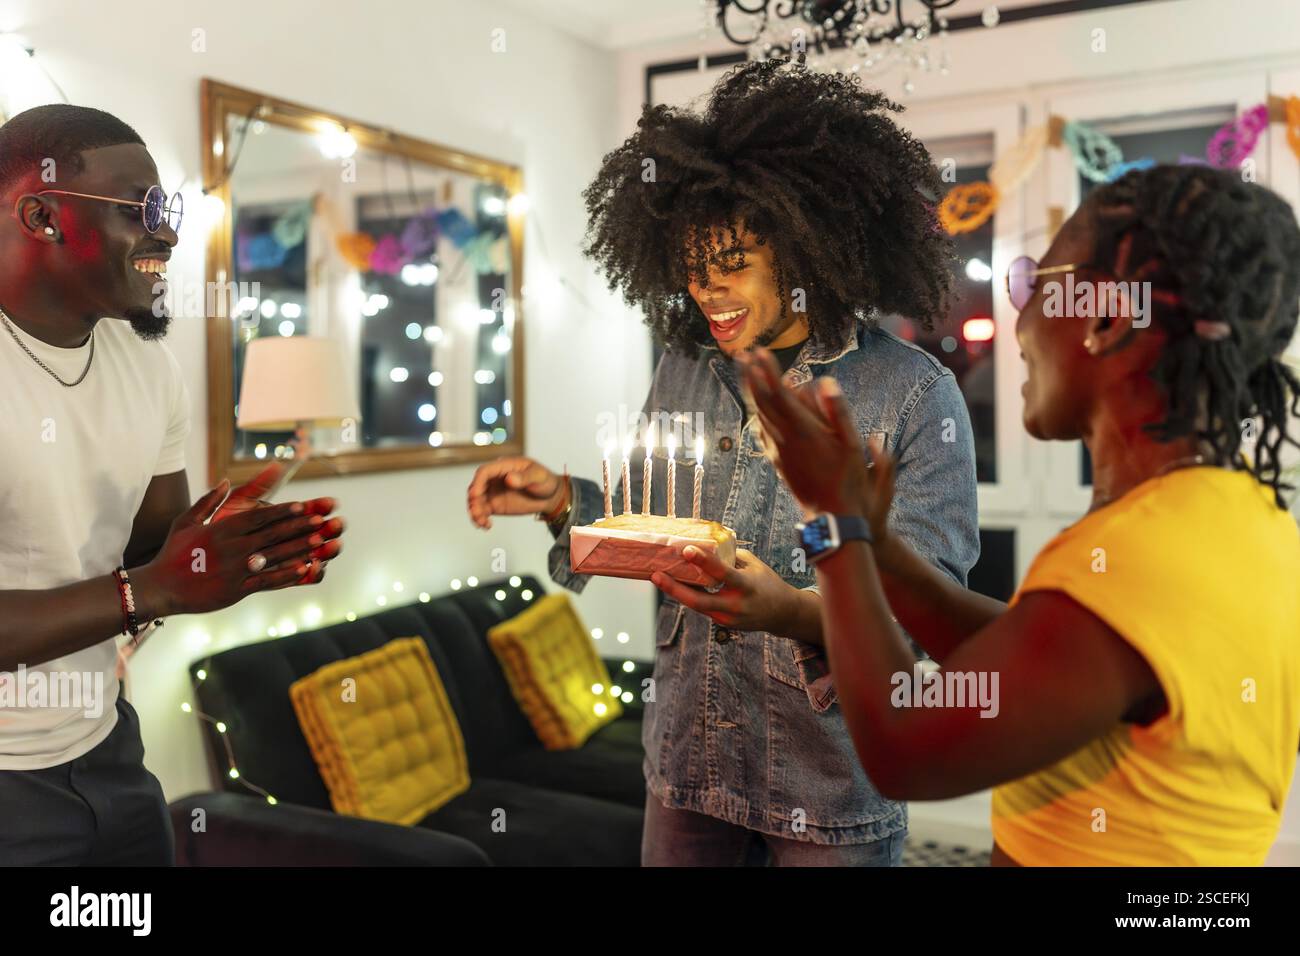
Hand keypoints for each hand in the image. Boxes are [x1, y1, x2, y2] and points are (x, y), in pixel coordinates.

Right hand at [135, 480, 345, 615]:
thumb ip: (208, 501)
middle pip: (272, 534)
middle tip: (322, 520)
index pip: (258, 517)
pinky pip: (267, 580)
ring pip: (274, 556)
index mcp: (221, 530)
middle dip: (299, 527)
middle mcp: (232, 548)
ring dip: (299, 548)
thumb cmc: (173, 553)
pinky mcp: (237, 589)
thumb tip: (225, 480)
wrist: (160, 588)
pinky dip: (287, 574)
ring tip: (321, 542)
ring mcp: (236, 569)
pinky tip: (306, 569)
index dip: (282, 511)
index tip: (303, 506)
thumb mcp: (186, 522)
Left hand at [211, 464, 340, 583]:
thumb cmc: (222, 526)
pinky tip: (314, 566)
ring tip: (332, 546)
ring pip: (321, 555)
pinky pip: (309, 578)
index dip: (323, 506)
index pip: (313, 509)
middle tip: (336, 524)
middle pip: (323, 532)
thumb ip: (259, 485)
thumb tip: (276, 464)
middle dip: (333, 528)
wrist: (207, 557)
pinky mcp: (290, 578)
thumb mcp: (239, 503)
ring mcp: (296, 557)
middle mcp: (296, 537)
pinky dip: (315, 573)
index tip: (330, 503)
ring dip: (330, 550)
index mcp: (288, 517)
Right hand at [466, 456, 564, 529]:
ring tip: (481, 522)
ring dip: (475, 511)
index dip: (477, 482)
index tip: (475, 495)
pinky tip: (486, 525)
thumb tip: (509, 479)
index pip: (484, 472)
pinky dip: (480, 519)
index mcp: (504, 466)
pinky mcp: (494, 505)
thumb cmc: (545, 480)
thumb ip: (524, 477)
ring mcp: (493, 492)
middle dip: (473, 499)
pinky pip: (482, 511)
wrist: (550, 496)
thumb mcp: (538, 476)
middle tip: (477, 512)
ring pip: (476, 501)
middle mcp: (494, 478)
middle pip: (476, 486)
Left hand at [650, 547, 802, 634]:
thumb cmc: (766, 582)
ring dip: (677, 592)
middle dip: (675, 588)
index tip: (686, 549)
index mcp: (745, 586)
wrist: (781, 613)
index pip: (721, 572)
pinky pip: (702, 608)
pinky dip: (689, 596)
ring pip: (696, 606)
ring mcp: (728, 618)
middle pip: (699, 601)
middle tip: (656, 575)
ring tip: (659, 577)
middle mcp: (735, 605)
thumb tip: (705, 545)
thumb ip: (729, 556)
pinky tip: (675, 585)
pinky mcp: (723, 623)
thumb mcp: (753, 564)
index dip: (703, 561)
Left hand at [738, 348, 896, 543]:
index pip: (780, 395)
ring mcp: (777, 451)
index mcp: (803, 432)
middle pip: (762, 402)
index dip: (768, 372)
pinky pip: (761, 432)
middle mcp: (784, 440)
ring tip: (744, 373)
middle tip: (741, 354)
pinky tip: (755, 408)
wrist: (831, 516)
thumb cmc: (847, 480)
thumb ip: (839, 412)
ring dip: (750, 392)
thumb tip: (827, 382)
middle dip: (751, 376)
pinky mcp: (776, 461)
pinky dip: (757, 413)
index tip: (760, 352)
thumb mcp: (852, 446)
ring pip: (759, 416)